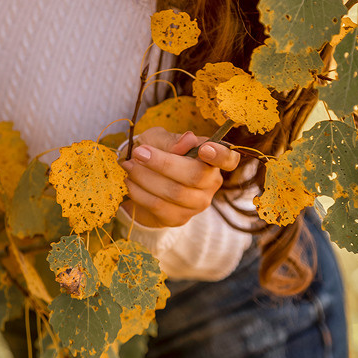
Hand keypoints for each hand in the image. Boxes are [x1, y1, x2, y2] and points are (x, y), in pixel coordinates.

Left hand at [118, 128, 239, 229]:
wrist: (141, 178)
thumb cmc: (155, 151)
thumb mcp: (159, 139)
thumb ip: (171, 140)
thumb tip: (188, 140)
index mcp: (211, 158)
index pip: (228, 159)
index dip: (220, 155)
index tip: (205, 149)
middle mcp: (211, 182)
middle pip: (195, 176)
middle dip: (163, 163)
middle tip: (138, 153)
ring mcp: (197, 203)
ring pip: (174, 193)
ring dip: (145, 178)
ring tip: (128, 166)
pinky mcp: (179, 218)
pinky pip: (159, 206)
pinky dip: (140, 192)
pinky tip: (129, 181)